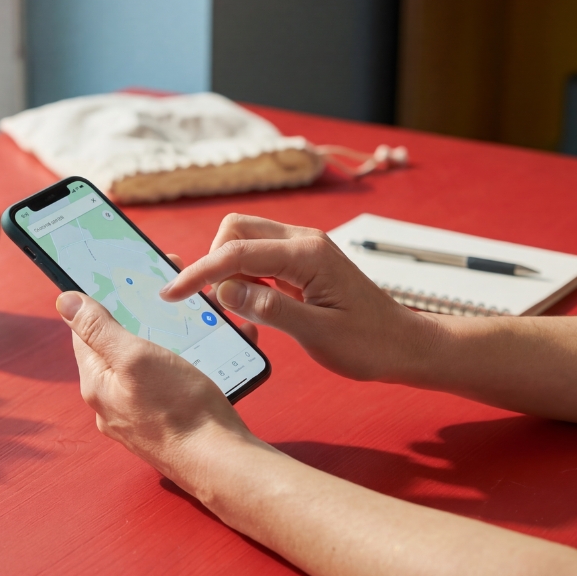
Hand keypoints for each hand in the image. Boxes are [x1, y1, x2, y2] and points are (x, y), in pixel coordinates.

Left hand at [55, 288, 254, 492]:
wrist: (220, 462)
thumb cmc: (179, 410)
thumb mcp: (135, 357)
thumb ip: (99, 329)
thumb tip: (65, 301)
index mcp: (97, 383)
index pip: (85, 332)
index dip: (101, 302)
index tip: (121, 281)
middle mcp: (112, 403)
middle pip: (117, 348)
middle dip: (140, 320)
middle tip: (164, 299)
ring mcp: (139, 417)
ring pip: (146, 366)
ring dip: (166, 342)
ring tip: (192, 325)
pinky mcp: (165, 425)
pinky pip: (168, 385)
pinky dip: (184, 364)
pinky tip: (205, 357)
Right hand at [160, 214, 436, 382]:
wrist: (405, 345)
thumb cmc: (370, 343)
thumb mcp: (318, 334)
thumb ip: (270, 309)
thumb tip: (225, 291)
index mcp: (308, 254)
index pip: (236, 252)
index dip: (198, 273)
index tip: (171, 294)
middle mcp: (304, 241)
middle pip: (235, 230)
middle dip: (214, 263)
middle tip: (220, 306)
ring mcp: (303, 249)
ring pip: (244, 241)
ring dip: (229, 271)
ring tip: (240, 311)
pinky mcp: (301, 263)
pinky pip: (258, 258)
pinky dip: (244, 278)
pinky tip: (252, 306)